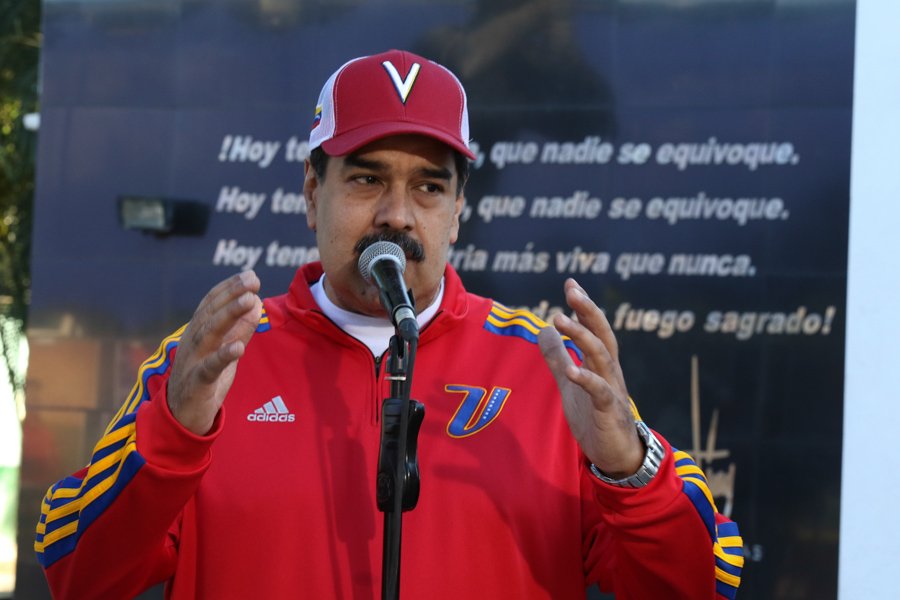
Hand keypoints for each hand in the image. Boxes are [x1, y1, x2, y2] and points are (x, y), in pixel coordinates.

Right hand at [167, 271, 262, 434]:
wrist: (181, 417)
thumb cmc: (205, 379)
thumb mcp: (225, 351)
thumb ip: (240, 329)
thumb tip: (256, 302)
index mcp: (198, 331)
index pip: (212, 304)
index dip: (229, 288)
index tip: (249, 275)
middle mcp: (192, 342)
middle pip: (211, 313)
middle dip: (231, 294)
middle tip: (252, 279)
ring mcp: (192, 361)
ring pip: (209, 334)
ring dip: (229, 315)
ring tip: (249, 300)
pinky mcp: (196, 383)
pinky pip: (209, 368)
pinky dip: (223, 356)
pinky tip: (239, 347)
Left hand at [538, 278, 643, 478]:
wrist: (618, 455)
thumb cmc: (596, 417)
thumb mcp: (571, 382)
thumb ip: (558, 357)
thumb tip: (543, 329)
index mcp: (601, 363)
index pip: (595, 328)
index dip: (583, 306)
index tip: (571, 283)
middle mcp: (610, 371)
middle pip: (603, 334)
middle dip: (588, 311)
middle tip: (572, 291)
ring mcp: (612, 390)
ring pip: (601, 356)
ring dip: (582, 336)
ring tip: (560, 319)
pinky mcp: (610, 411)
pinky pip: (600, 392)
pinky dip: (587, 379)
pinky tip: (572, 370)